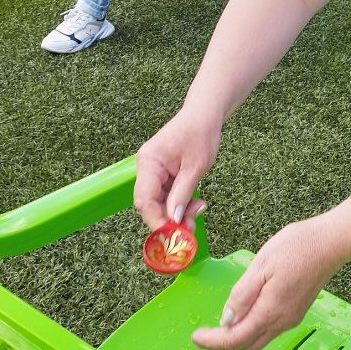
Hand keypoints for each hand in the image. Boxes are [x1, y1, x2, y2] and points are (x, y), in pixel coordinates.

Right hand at [134, 109, 221, 232]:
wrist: (206, 114)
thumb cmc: (201, 133)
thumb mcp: (196, 166)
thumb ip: (182, 194)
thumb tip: (173, 220)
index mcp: (149, 162)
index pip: (145, 199)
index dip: (156, 220)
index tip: (173, 235)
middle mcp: (146, 168)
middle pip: (150, 204)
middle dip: (169, 218)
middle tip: (190, 226)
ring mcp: (154, 171)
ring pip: (159, 202)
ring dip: (178, 211)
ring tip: (199, 208)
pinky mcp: (162, 174)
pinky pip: (166, 195)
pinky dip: (180, 202)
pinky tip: (195, 202)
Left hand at [191, 219, 343, 349]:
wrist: (331, 242)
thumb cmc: (298, 247)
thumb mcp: (261, 264)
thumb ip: (242, 294)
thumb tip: (226, 319)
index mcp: (270, 311)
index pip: (235, 340)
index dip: (212, 342)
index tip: (196, 337)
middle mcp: (281, 321)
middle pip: (246, 347)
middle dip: (222, 346)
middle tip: (204, 336)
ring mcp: (290, 318)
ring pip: (257, 341)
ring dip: (237, 340)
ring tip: (219, 328)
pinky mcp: (296, 311)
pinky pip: (268, 331)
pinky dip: (250, 331)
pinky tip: (243, 317)